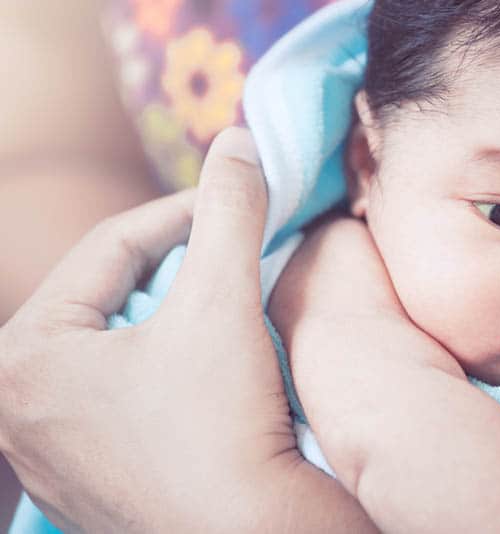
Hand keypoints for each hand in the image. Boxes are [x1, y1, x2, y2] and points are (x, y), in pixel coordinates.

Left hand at [0, 128, 296, 531]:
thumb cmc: (220, 431)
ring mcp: (53, 452)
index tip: (234, 199)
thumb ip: (228, 212)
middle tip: (234, 250)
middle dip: (178, 266)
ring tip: (229, 303)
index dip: (180, 211)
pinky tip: (213, 367)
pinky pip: (127, 394)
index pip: (110, 248)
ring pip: (119, 346)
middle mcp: (19, 409)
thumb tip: (240, 142)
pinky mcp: (92, 480)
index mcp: (23, 358)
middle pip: (109, 297)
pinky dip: (170, 365)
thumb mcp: (222, 303)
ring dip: (176, 314)